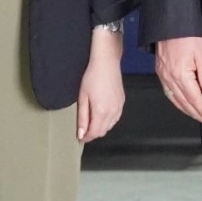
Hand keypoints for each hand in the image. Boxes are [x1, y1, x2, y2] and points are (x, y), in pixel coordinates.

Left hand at [77, 28, 125, 142]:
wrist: (106, 63)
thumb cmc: (92, 77)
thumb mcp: (82, 97)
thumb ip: (82, 117)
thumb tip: (81, 133)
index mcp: (101, 111)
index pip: (94, 133)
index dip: (86, 138)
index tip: (80, 138)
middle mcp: (113, 112)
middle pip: (103, 131)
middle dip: (93, 134)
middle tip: (83, 130)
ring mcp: (119, 107)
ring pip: (110, 126)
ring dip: (101, 127)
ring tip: (91, 122)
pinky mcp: (122, 102)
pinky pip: (116, 118)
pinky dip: (108, 121)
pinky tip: (102, 115)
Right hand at [154, 37, 201, 124]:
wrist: (170, 22)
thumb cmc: (187, 34)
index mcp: (181, 76)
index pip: (194, 99)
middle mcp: (169, 78)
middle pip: (183, 102)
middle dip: (194, 113)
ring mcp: (162, 74)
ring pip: (174, 98)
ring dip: (185, 109)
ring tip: (194, 114)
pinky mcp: (160, 70)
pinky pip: (167, 91)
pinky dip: (175, 100)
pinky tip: (180, 101)